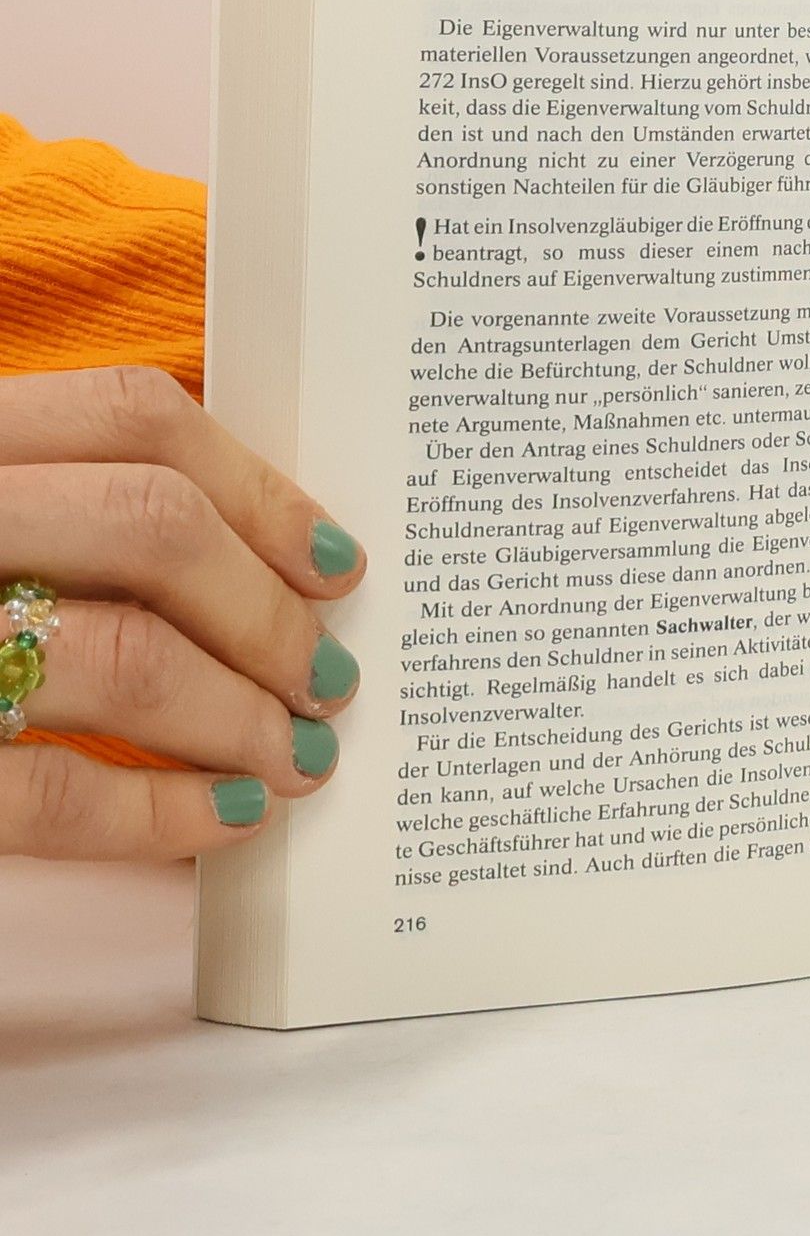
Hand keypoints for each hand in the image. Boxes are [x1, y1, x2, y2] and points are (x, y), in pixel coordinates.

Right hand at [0, 366, 363, 858]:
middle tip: (328, 677)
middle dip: (268, 613)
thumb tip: (257, 559)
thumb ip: (55, 506)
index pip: (131, 414)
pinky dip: (164, 813)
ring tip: (298, 758)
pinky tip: (226, 821)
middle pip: (151, 528)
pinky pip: (49, 789)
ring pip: (122, 655)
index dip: (258, 489)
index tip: (334, 562)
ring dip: (242, 717)